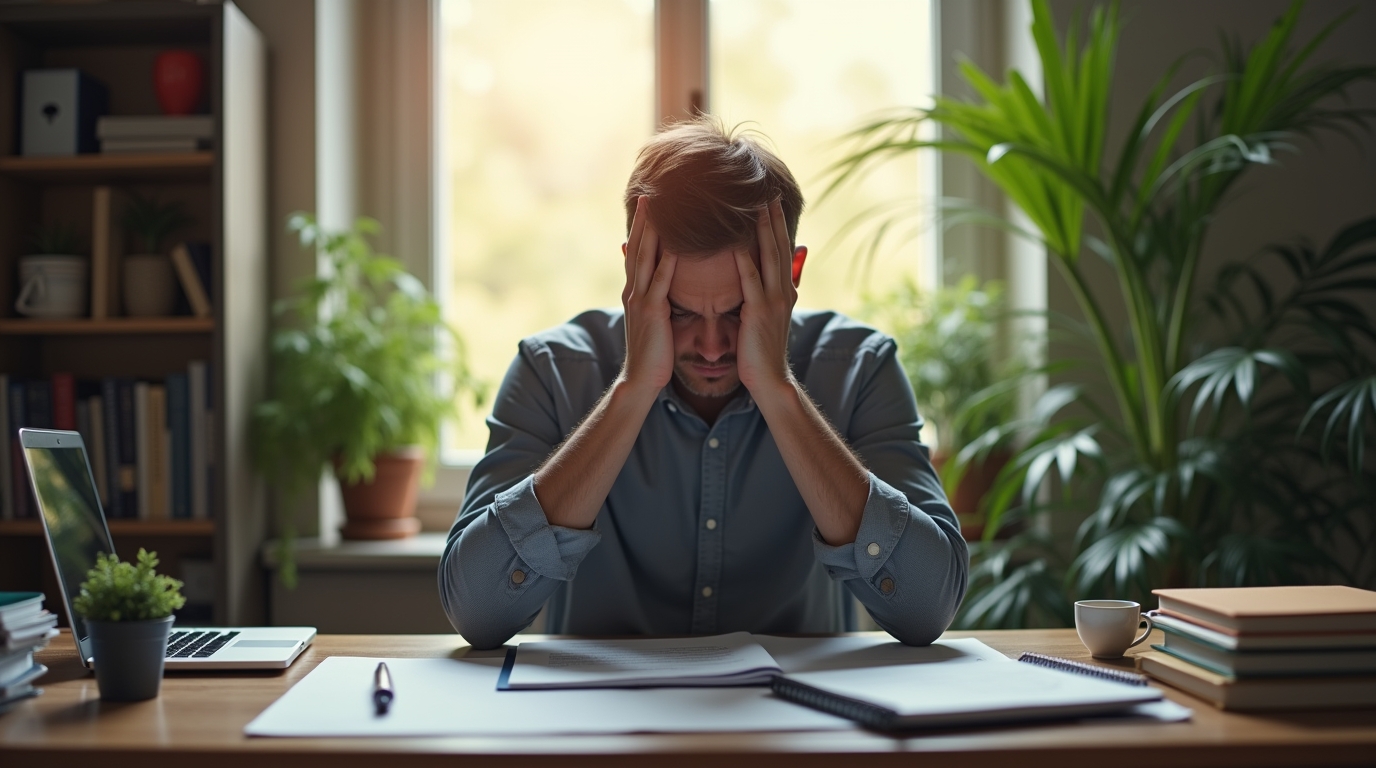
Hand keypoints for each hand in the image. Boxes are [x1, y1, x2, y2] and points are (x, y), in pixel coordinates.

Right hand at [620, 196, 677, 393]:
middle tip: (648, 192)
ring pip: (645, 258)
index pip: (638, 251)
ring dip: (651, 231)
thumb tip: (661, 283)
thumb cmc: (653, 351)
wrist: (641, 379)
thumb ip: (654, 297)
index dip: (643, 226)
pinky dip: (667, 262)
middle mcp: (634, 290)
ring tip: (656, 207)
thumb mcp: (652, 319)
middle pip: (638, 247)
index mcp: (636, 291)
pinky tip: (675, 245)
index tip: (649, 202)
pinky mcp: (651, 312)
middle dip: (643, 220)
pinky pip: (660, 282)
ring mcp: (640, 300)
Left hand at [733, 200, 797, 394]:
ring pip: (768, 256)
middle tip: (766, 189)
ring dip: (762, 229)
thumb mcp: (769, 317)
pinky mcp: (759, 312)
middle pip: (778, 245)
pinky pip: (750, 280)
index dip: (777, 222)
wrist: (769, 379)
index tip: (770, 198)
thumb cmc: (762, 349)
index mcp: (784, 289)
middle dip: (773, 216)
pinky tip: (735, 242)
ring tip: (755, 204)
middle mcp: (783, 290)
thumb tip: (769, 278)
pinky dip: (743, 260)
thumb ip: (769, 294)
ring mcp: (773, 300)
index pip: (781, 248)